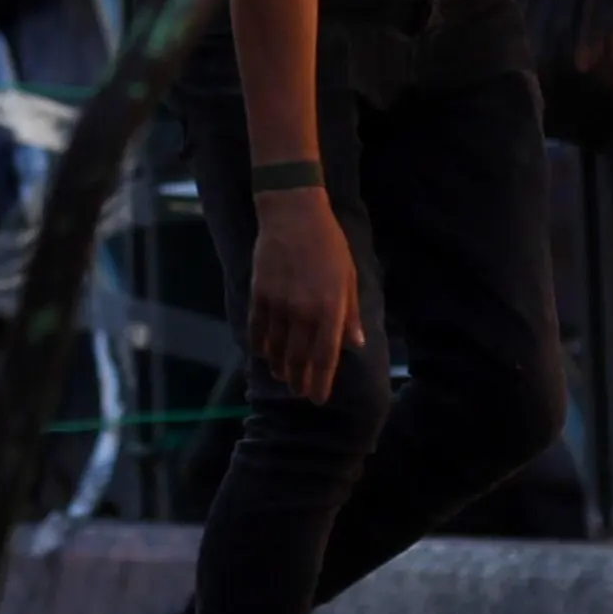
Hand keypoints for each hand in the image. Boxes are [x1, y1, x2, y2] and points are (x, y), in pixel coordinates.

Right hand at [241, 188, 357, 391]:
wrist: (293, 214)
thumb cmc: (328, 245)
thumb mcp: (349, 278)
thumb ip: (350, 314)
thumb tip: (355, 344)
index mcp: (330, 309)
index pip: (324, 357)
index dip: (321, 382)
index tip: (318, 398)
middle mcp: (303, 312)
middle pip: (298, 359)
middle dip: (299, 380)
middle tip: (300, 391)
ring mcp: (278, 305)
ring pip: (276, 349)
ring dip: (279, 367)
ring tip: (283, 377)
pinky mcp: (258, 295)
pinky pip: (256, 330)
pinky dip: (260, 346)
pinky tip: (264, 354)